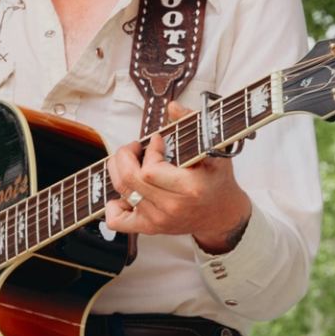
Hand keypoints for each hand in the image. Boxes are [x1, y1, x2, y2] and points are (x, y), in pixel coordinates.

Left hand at [105, 134, 249, 251]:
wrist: (221, 214)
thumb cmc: (216, 180)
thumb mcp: (213, 149)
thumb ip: (192, 123)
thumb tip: (172, 107)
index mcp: (189, 189)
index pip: (150, 170)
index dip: (149, 150)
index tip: (158, 140)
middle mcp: (171, 207)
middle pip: (130, 179)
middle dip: (125, 156)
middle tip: (135, 147)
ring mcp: (158, 220)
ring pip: (122, 192)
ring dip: (118, 170)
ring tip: (130, 161)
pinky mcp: (150, 228)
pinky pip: (118, 221)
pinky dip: (113, 205)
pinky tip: (125, 193)